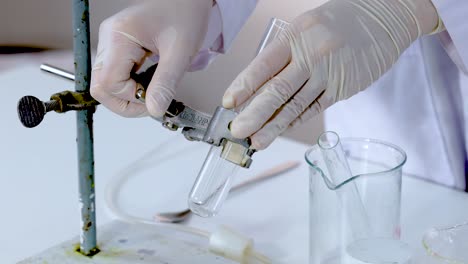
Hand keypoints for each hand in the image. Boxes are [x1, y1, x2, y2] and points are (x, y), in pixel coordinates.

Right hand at [91, 0, 212, 117]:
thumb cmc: (185, 13)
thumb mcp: (180, 52)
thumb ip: (165, 83)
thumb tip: (154, 110)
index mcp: (119, 36)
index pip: (108, 84)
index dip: (129, 100)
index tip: (153, 103)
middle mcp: (109, 38)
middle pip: (101, 86)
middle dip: (125, 102)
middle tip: (152, 103)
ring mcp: (111, 42)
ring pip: (106, 83)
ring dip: (128, 95)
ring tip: (153, 92)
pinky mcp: (119, 46)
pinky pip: (116, 74)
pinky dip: (131, 85)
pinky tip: (149, 83)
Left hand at [223, 0, 438, 149]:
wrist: (383, 18)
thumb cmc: (337, 21)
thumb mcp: (304, 27)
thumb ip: (284, 54)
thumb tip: (259, 85)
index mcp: (296, 36)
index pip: (264, 65)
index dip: (244, 86)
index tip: (228, 103)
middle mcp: (312, 55)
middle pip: (277, 90)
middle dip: (254, 114)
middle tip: (238, 132)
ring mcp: (329, 74)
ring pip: (295, 106)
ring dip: (274, 127)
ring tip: (257, 141)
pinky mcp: (343, 89)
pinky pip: (314, 108)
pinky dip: (296, 121)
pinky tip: (282, 131)